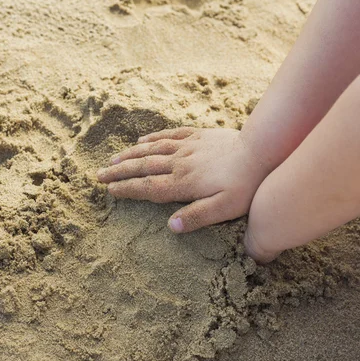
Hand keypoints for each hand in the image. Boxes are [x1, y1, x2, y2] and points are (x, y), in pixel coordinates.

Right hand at [96, 127, 269, 232]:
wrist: (261, 150)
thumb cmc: (245, 184)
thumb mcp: (224, 208)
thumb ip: (197, 217)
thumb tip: (170, 226)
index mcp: (183, 183)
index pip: (148, 187)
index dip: (127, 189)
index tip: (109, 189)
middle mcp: (180, 163)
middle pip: (143, 167)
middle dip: (119, 171)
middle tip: (98, 174)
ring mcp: (188, 146)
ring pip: (152, 149)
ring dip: (130, 154)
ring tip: (113, 158)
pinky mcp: (199, 135)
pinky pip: (170, 134)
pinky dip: (153, 137)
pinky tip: (142, 140)